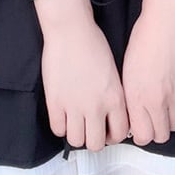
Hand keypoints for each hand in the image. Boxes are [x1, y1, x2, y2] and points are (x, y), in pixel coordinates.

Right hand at [41, 15, 129, 151]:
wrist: (71, 30)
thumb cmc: (93, 44)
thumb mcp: (114, 73)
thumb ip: (114, 97)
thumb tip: (110, 116)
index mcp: (115, 99)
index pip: (119, 134)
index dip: (112, 135)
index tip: (106, 129)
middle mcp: (97, 107)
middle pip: (96, 144)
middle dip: (93, 138)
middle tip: (89, 128)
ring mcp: (74, 106)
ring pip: (76, 140)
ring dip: (76, 133)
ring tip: (75, 122)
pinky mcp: (55, 102)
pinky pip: (58, 129)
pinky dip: (60, 125)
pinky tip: (62, 114)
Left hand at [121, 8, 174, 145]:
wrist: (167, 23)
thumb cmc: (144, 39)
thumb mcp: (126, 70)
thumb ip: (130, 97)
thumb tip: (132, 113)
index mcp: (137, 96)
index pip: (142, 136)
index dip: (140, 134)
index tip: (138, 127)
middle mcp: (157, 101)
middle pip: (161, 136)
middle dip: (155, 131)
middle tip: (150, 120)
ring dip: (168, 119)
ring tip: (162, 106)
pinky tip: (173, 93)